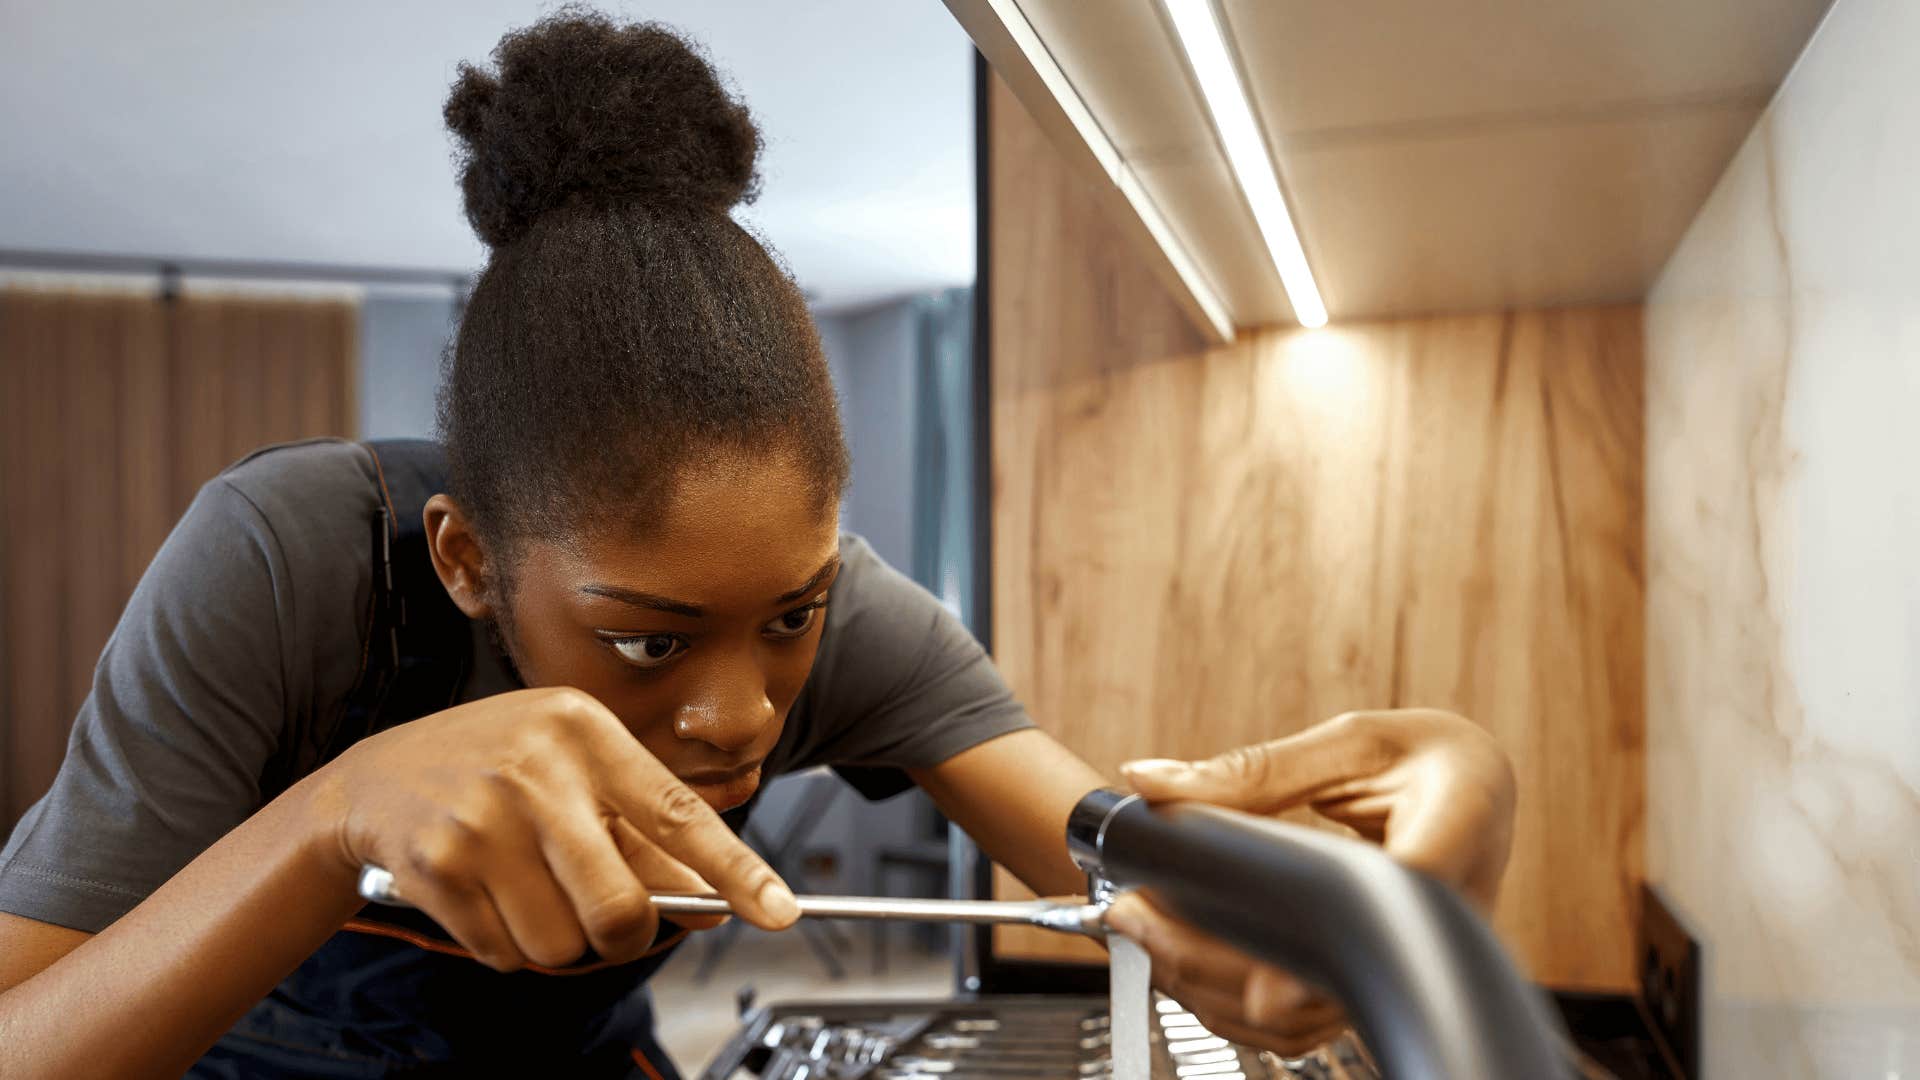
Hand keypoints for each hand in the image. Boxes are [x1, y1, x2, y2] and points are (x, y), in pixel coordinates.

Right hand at [312, 686, 798, 971]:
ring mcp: (484, 818)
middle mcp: (537, 768)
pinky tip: (487, 895)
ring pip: (562, 943)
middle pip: (620, 908)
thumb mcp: (573, 771)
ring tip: (530, 891)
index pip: (679, 812)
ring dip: (557, 941)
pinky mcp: (440, 866)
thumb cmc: (495, 768)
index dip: (735, 870)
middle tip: (608, 919)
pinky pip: (506, 952)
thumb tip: (714, 901)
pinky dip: (507, 944)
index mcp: (585, 731)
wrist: (373, 780)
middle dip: (623, 935)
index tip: (779, 910)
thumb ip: (644, 833)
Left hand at [1104, 708, 1516, 1055]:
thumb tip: (1151, 781)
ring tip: (1146, 930)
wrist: (1477, 790)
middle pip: (1336, 972)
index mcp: (1458, 825)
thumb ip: (1254, 769)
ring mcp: (1418, 958)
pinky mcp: (1383, 979)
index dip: (1333, 944)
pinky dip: (1238, 998)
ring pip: (1316, 1014)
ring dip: (1216, 987)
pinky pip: (1311, 1015)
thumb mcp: (1350, 741)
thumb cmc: (1428, 758)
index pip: (1402, 899)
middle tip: (1139, 916)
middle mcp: (1451, 910)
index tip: (1266, 984)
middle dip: (1221, 960)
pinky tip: (1185, 956)